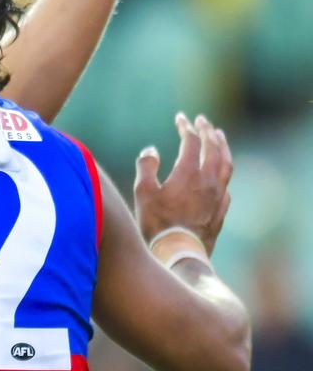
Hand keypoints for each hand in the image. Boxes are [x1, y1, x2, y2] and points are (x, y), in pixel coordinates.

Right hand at [134, 114, 232, 252]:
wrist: (179, 252)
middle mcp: (208, 180)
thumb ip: (146, 167)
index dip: (186, 127)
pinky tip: (220, 172)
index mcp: (189, 172)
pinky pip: (226, 184)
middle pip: (213, 148)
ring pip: (226, 164)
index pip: (192, 142)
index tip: (181, 118)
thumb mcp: (143, 192)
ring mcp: (217, 195)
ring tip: (219, 137)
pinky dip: (223, 171)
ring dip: (223, 147)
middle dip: (207, 131)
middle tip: (202, 120)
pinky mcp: (221, 209)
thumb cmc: (157, 222)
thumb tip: (151, 150)